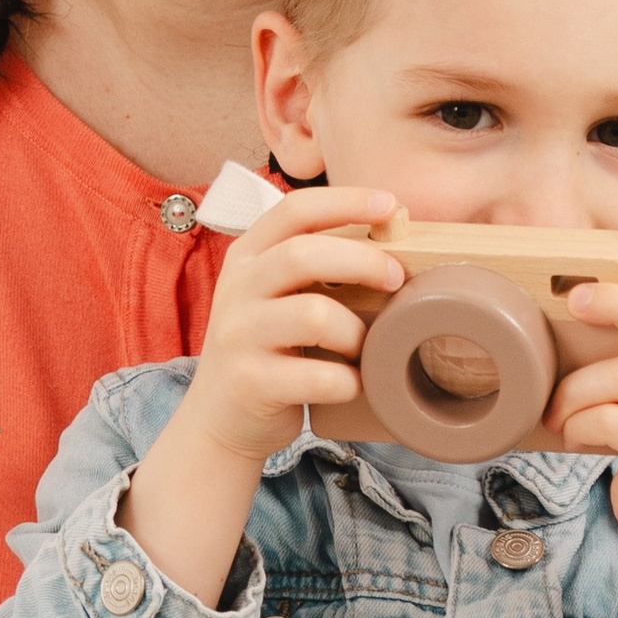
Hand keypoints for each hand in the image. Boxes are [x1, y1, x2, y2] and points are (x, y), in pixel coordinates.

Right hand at [181, 184, 406, 465]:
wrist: (221, 416)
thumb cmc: (268, 348)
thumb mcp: (275, 294)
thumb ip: (313, 265)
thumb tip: (394, 240)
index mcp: (248, 256)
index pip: (295, 209)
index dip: (346, 200)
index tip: (390, 205)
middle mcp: (237, 288)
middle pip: (303, 255)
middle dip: (363, 261)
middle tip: (396, 279)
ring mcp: (238, 335)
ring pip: (314, 315)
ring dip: (356, 332)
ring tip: (364, 348)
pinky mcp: (250, 382)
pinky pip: (317, 376)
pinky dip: (347, 381)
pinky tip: (350, 383)